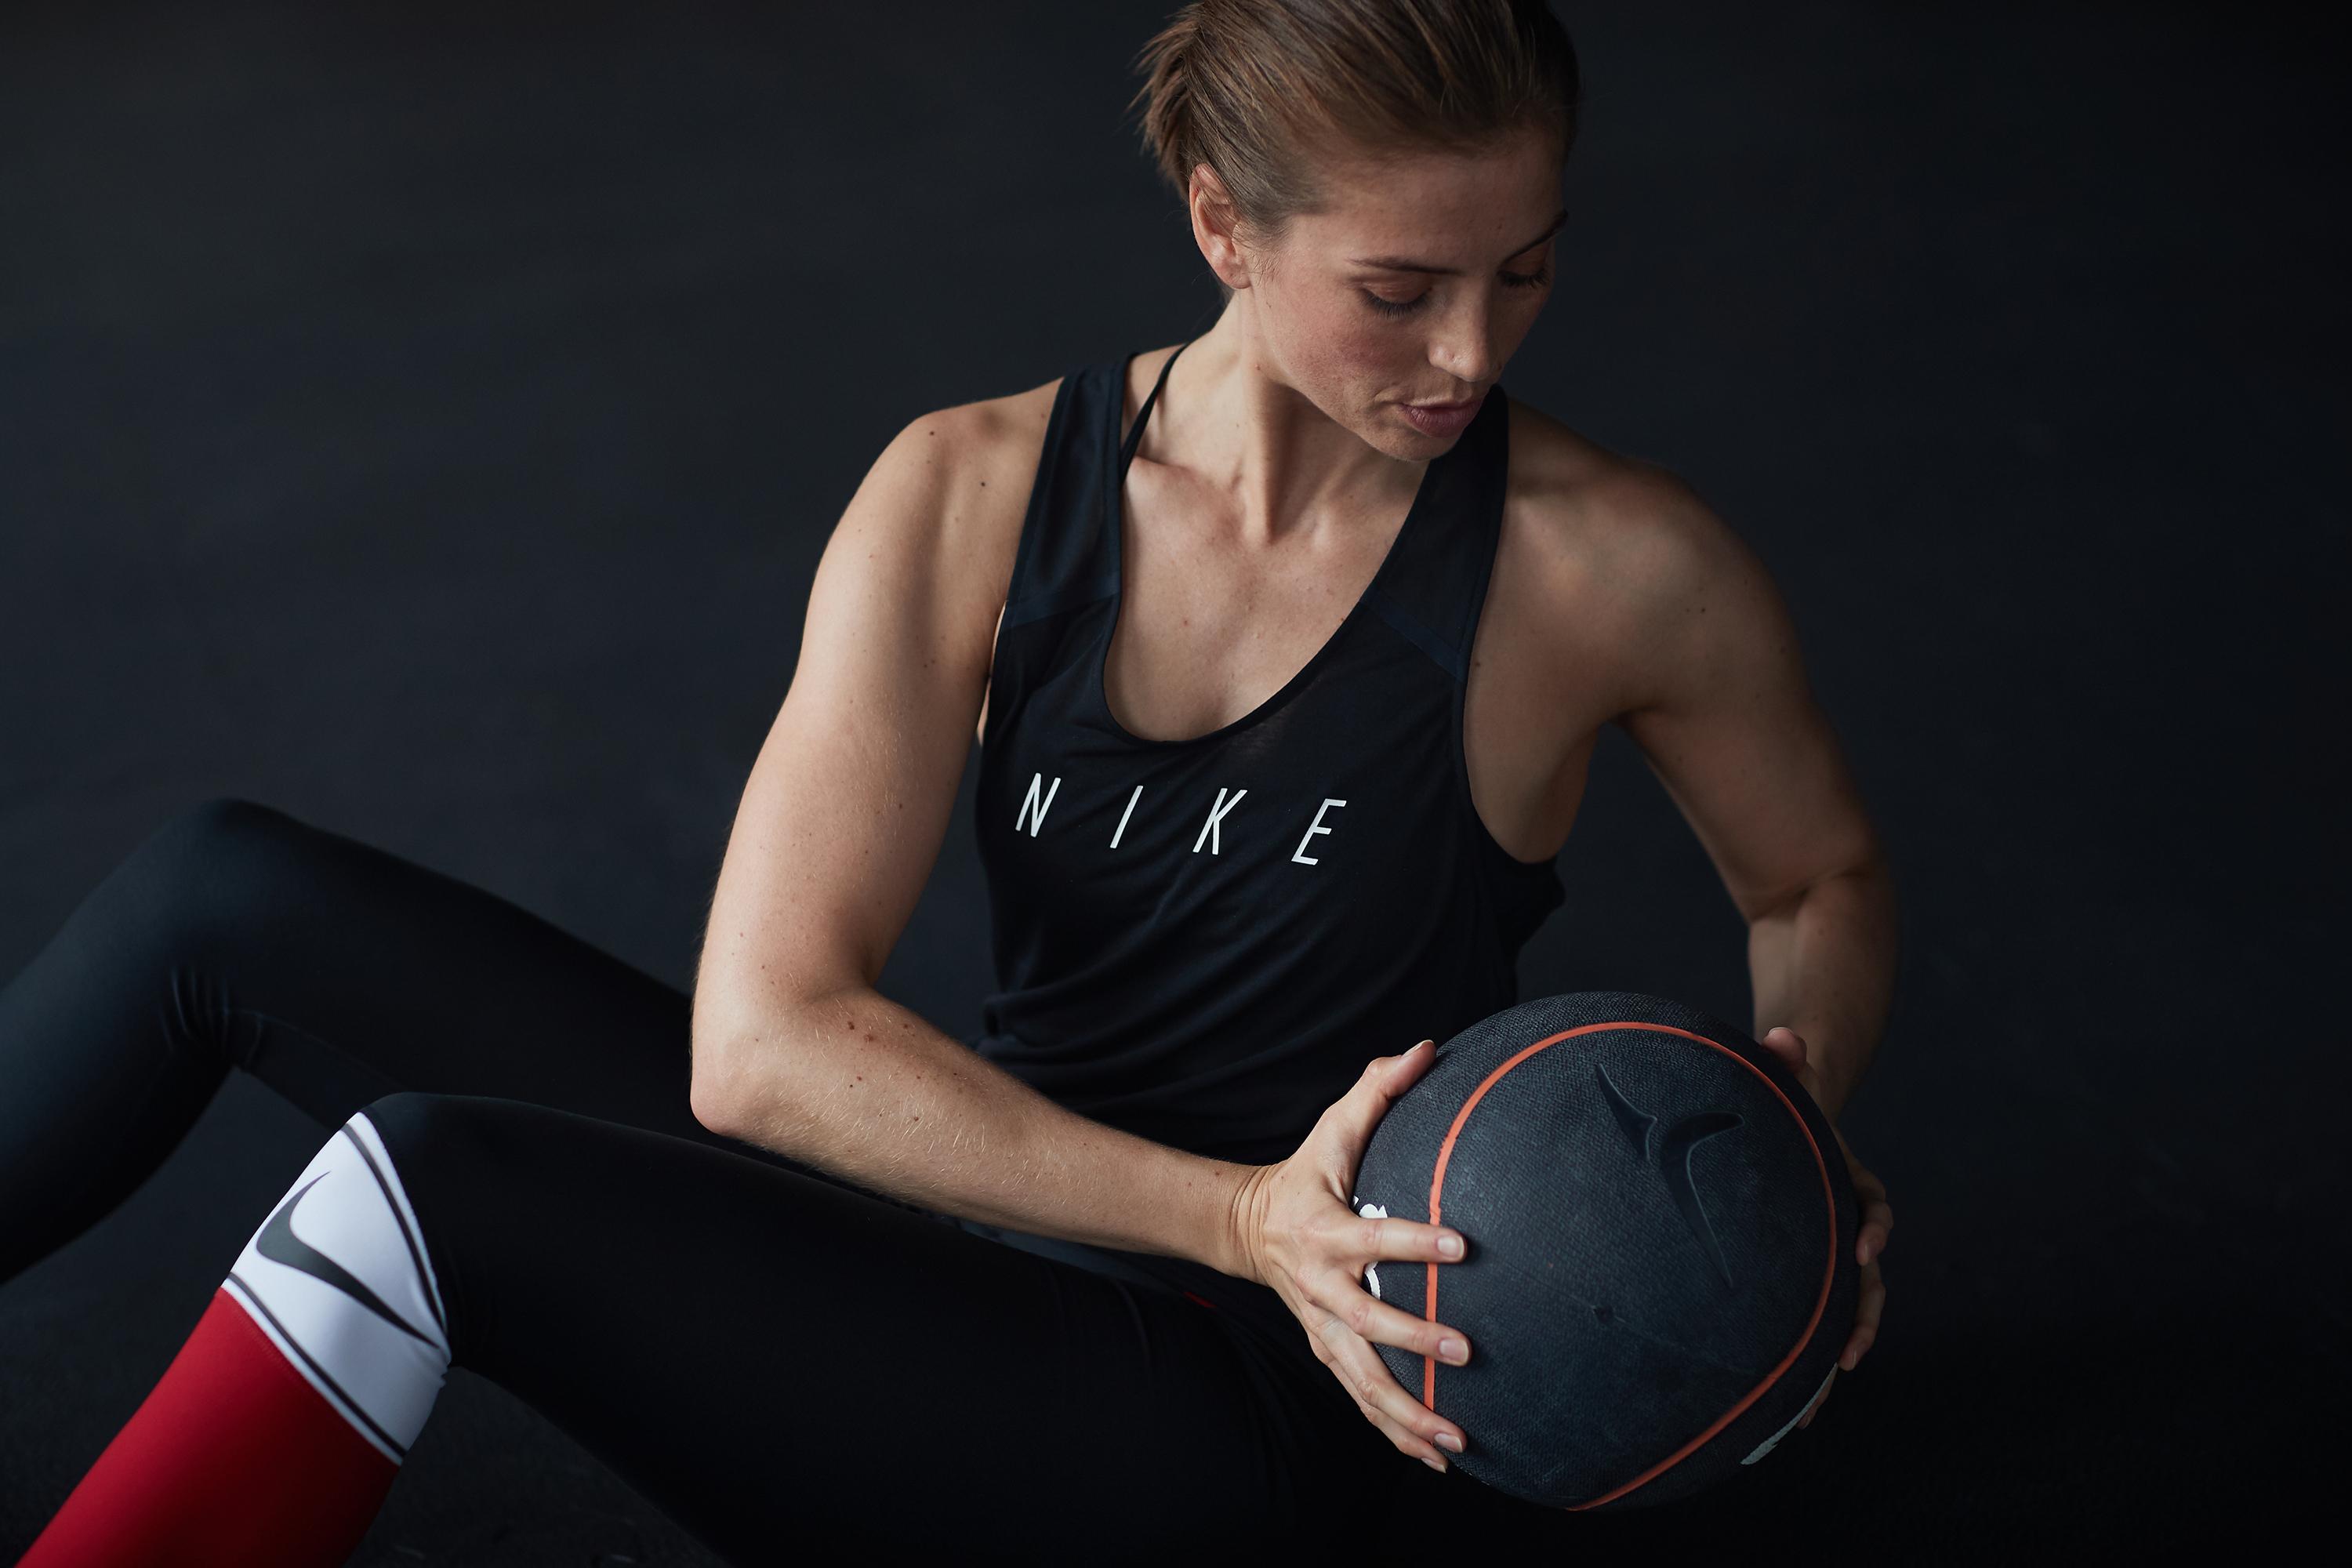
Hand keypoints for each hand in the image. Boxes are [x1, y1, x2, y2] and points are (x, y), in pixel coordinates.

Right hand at [1228, 1039, 1471, 1473]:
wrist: (1248, 1228)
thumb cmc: (1306, 1174)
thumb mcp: (1334, 1129)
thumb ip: (1379, 1088)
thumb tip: (1427, 1047)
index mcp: (1325, 1233)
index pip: (1375, 1239)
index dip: (1416, 1242)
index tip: (1463, 1244)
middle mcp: (1321, 1290)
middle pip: (1367, 1324)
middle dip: (1414, 1342)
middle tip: (1466, 1352)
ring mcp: (1322, 1329)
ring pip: (1362, 1382)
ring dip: (1408, 1414)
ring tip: (1457, 1437)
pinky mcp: (1328, 1353)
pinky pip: (1362, 1402)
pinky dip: (1396, 1433)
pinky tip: (1440, 1459)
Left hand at [1757, 1025, 1889, 1428]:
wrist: (1782, 1115)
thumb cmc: (1780, 1096)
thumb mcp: (1785, 1075)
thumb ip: (1788, 1058)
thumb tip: (1785, 1035)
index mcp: (1845, 1176)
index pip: (1872, 1201)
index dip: (1874, 1222)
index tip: (1868, 1240)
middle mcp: (1846, 1218)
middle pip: (1866, 1275)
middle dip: (1862, 1317)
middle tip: (1846, 1355)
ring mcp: (1829, 1248)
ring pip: (1845, 1307)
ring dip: (1835, 1351)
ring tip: (1816, 1403)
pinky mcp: (1805, 1268)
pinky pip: (1813, 1315)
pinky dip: (1806, 1355)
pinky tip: (1787, 1404)